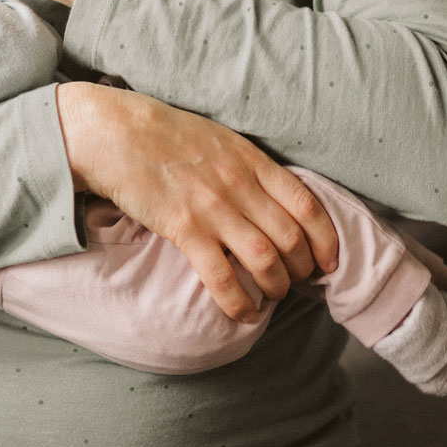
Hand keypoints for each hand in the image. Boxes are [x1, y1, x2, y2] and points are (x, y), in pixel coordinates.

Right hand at [55, 82, 340, 322]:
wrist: (117, 132)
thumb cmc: (167, 134)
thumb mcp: (221, 140)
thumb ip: (249, 167)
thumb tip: (274, 197)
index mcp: (252, 161)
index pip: (307, 204)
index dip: (326, 238)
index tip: (329, 260)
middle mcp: (240, 185)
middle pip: (291, 238)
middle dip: (303, 268)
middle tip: (301, 282)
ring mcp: (213, 208)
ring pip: (265, 260)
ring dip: (277, 286)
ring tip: (274, 296)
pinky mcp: (184, 229)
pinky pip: (221, 276)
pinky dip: (238, 301)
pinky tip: (244, 313)